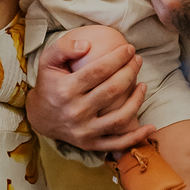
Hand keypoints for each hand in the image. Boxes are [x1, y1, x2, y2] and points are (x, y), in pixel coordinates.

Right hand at [27, 33, 150, 155]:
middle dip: (130, 72)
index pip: (99, 70)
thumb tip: (87, 44)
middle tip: (138, 60)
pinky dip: (136, 137)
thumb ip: (64, 47)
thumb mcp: (47, 60)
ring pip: (119, 117)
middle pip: (113, 90)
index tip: (129, 48)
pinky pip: (117, 143)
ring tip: (144, 85)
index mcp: (66, 90)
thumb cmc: (48, 83)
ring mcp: (84, 131)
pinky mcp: (90, 144)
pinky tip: (150, 127)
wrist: (39, 117)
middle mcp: (76, 112)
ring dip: (137, 100)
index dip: (118, 58)